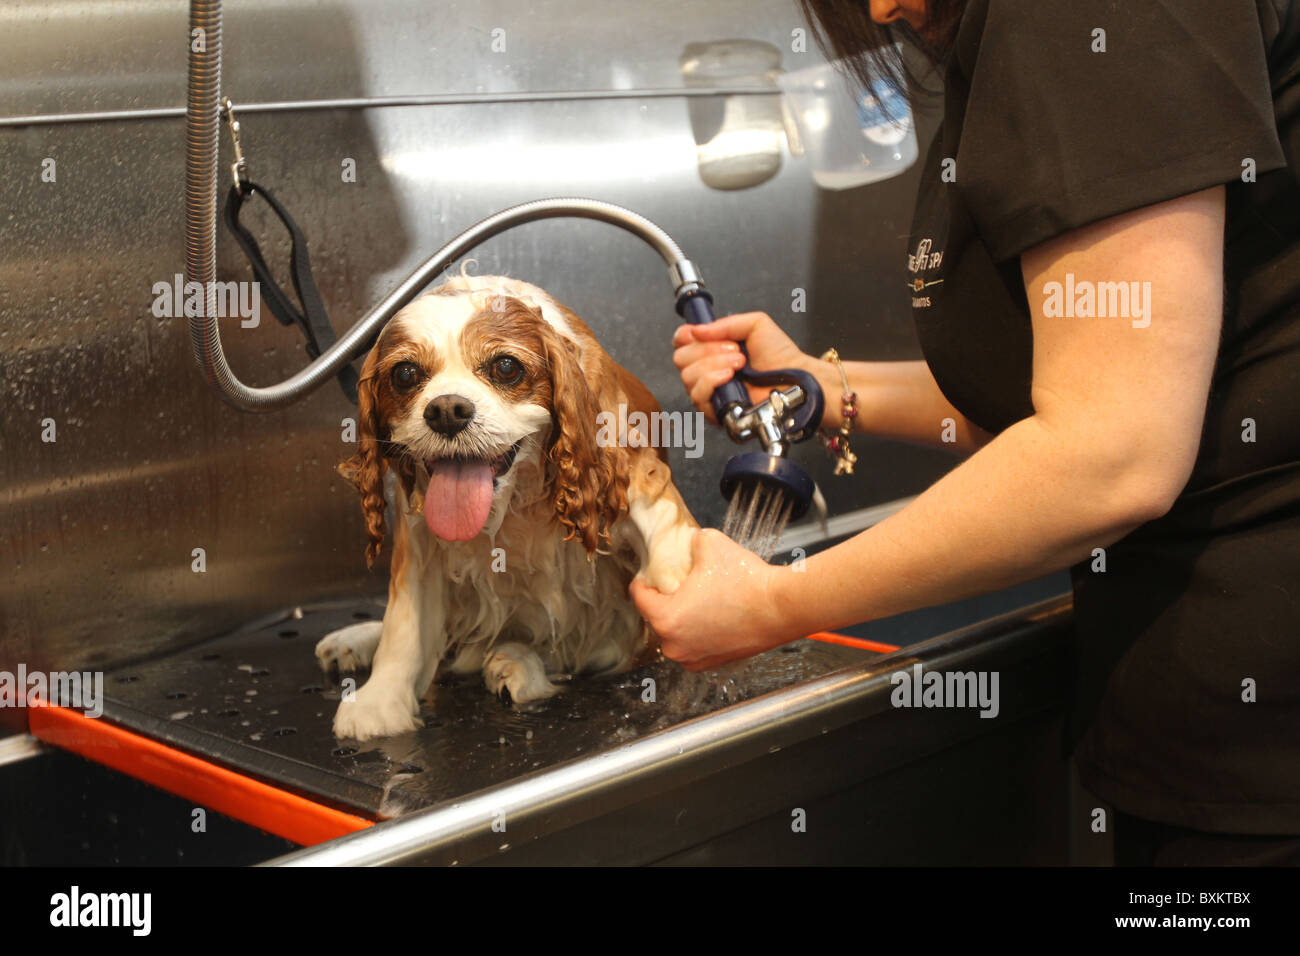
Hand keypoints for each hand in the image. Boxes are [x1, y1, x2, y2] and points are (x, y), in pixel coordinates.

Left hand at [629, 528, 798, 670]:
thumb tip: (688, 541)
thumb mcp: (709, 543)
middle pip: (656, 616)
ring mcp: (694, 659)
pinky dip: (699, 631)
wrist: (781, 608)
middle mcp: (675, 646)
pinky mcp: (714, 663)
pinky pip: (695, 644)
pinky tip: (713, 613)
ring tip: (699, 598)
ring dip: (682, 617)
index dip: (644, 579)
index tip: (651, 572)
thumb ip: (689, 541)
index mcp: (665, 619)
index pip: (639, 596)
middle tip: (680, 583)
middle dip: (665, 599)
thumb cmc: (746, 581)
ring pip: (676, 633)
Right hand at [672, 312, 829, 425]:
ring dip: (713, 365)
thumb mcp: (755, 324)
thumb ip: (725, 323)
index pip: (681, 341)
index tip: (700, 334)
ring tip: (739, 363)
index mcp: (712, 348)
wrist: (794, 378)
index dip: (685, 336)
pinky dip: (712, 382)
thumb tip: (696, 330)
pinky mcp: (716, 409)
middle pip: (681, 358)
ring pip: (688, 376)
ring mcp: (710, 390)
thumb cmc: (780, 356)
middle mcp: (707, 369)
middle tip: (734, 350)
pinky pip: (697, 396)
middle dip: (707, 350)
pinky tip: (730, 377)